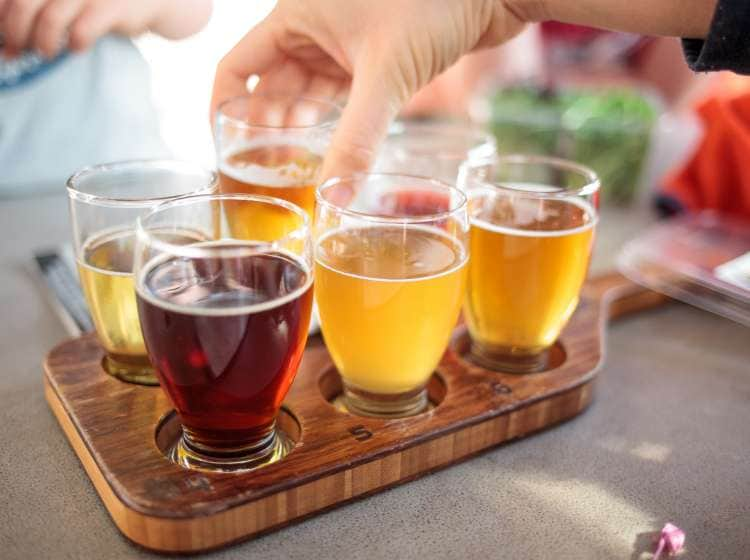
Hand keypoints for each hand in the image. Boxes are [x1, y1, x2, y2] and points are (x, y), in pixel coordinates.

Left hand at [0, 0, 210, 58]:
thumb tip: (5, 36)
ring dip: (42, 40)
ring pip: (51, 16)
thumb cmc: (103, 1)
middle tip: (13, 51)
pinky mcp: (113, 6)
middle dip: (14, 30)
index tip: (1, 40)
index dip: (3, 16)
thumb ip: (40, 8)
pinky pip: (84, 28)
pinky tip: (75, 49)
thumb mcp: (69, 0)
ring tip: (44, 53)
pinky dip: (74, 42)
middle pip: (26, 2)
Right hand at [211, 0, 525, 178]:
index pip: (238, 65)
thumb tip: (333, 196)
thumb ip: (357, 137)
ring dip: (299, 124)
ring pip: (307, 88)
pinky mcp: (375, 53)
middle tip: (262, 168)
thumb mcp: (386, 75)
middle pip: (272, 82)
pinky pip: (340, 90)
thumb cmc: (435, 4)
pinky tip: (328, 144)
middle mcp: (313, 26)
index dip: (225, 107)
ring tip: (290, 163)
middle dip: (265, 124)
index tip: (222, 147)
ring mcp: (344, 39)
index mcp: (295, 15)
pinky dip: (333, 117)